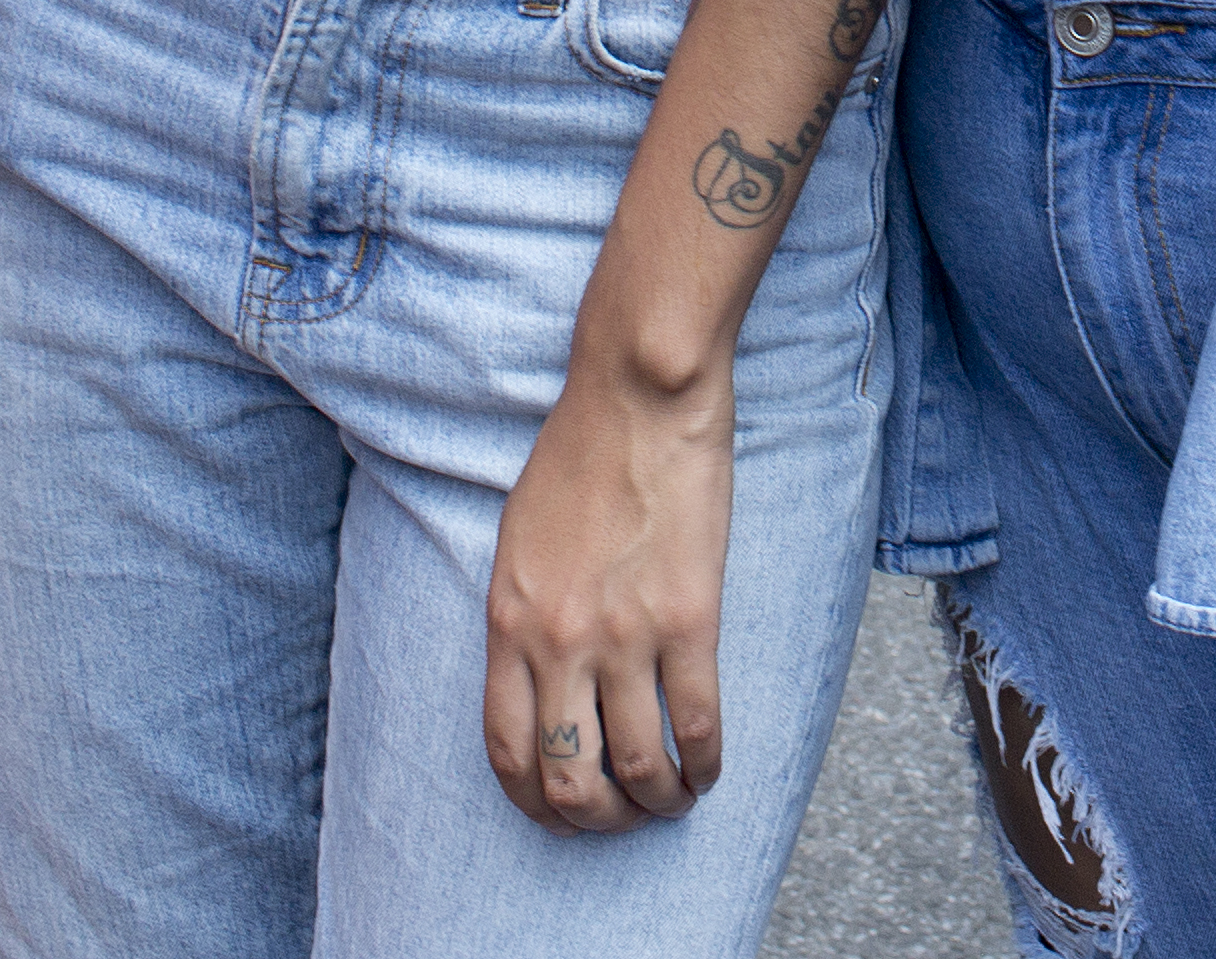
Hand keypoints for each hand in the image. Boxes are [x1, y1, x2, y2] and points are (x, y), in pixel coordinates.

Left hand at [482, 353, 733, 831]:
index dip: (534, 802)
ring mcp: (623, 635)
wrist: (638, 396)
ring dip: (656, 802)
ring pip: (635, 765)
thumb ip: (523, 618)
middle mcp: (557, 643)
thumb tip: (542, 682)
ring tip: (672, 802)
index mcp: (507, 623)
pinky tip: (709, 772)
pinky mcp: (688, 619)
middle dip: (596, 819)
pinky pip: (696, 723)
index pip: (506, 750)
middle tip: (622, 820)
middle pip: (567, 776)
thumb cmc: (578, 455)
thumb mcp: (517, 543)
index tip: (560, 814)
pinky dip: (704, 764)